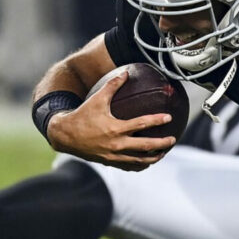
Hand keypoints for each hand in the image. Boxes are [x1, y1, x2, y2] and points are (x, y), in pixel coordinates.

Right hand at [46, 71, 175, 170]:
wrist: (65, 135)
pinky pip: (128, 166)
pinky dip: (139, 165)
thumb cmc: (82, 115)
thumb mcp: (97, 99)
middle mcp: (116, 144)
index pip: (141, 124)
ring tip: (163, 153)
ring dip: (153, 157)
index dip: (156, 120)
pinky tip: (147, 162)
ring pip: (138, 160)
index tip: (169, 117)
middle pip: (145, 146)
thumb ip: (112, 85)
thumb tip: (126, 72)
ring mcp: (113, 156)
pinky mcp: (109, 162)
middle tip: (173, 139)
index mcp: (115, 128)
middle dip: (161, 144)